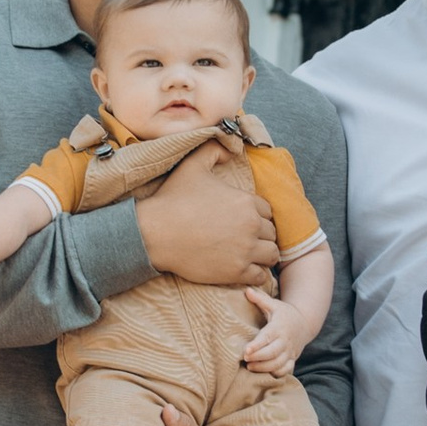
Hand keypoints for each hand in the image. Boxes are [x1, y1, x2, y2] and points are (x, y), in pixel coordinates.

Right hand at [138, 153, 278, 288]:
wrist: (154, 233)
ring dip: (263, 254)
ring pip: (272, 254)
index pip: (267, 211)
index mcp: (245, 202)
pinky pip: (261, 275)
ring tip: (249, 254)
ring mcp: (245, 251)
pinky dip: (257, 273)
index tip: (243, 221)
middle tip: (246, 238)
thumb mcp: (193, 165)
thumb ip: (214, 150)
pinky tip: (244, 269)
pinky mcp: (236, 272)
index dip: (257, 215)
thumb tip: (232, 150)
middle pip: (271, 232)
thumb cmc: (173, 199)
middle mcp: (251, 226)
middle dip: (261, 235)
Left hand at [240, 285, 303, 375]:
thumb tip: (246, 289)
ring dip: (264, 367)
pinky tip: (265, 373)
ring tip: (250, 367)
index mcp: (279, 327)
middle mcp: (285, 341)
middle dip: (258, 358)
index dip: (257, 346)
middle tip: (245, 359)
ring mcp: (290, 351)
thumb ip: (260, 299)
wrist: (305, 323)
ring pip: (278, 363)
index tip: (246, 351)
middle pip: (273, 353)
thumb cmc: (285, 314)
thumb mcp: (274, 305)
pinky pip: (286, 369)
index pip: (267, 338)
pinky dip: (277, 373)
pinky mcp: (292, 359)